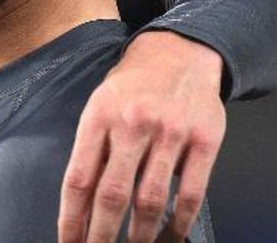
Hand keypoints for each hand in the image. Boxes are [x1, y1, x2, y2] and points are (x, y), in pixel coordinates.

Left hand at [57, 31, 225, 242]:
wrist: (180, 52)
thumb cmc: (132, 85)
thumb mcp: (100, 105)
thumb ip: (92, 149)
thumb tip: (80, 204)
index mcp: (99, 116)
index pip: (79, 179)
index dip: (71, 218)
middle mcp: (133, 123)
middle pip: (112, 195)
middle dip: (101, 235)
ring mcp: (170, 132)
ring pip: (151, 200)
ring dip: (140, 235)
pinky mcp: (205, 140)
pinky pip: (191, 193)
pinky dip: (179, 223)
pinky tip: (170, 237)